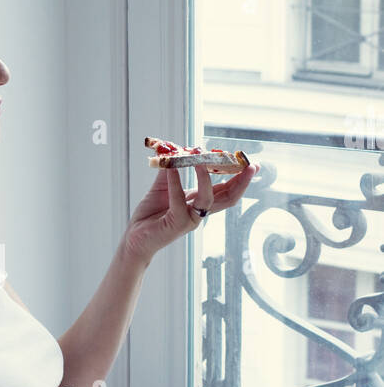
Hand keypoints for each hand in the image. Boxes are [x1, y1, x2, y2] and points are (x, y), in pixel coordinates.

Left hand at [123, 160, 260, 263]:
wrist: (135, 237)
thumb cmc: (151, 215)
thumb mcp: (162, 187)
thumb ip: (170, 170)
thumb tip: (175, 150)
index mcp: (200, 203)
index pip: (226, 190)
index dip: (240, 178)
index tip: (251, 165)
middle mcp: (199, 212)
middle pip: (228, 197)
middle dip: (241, 182)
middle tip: (250, 166)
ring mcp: (190, 219)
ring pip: (208, 199)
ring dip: (206, 177)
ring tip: (202, 157)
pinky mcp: (177, 223)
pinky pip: (179, 201)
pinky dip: (176, 182)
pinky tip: (173, 168)